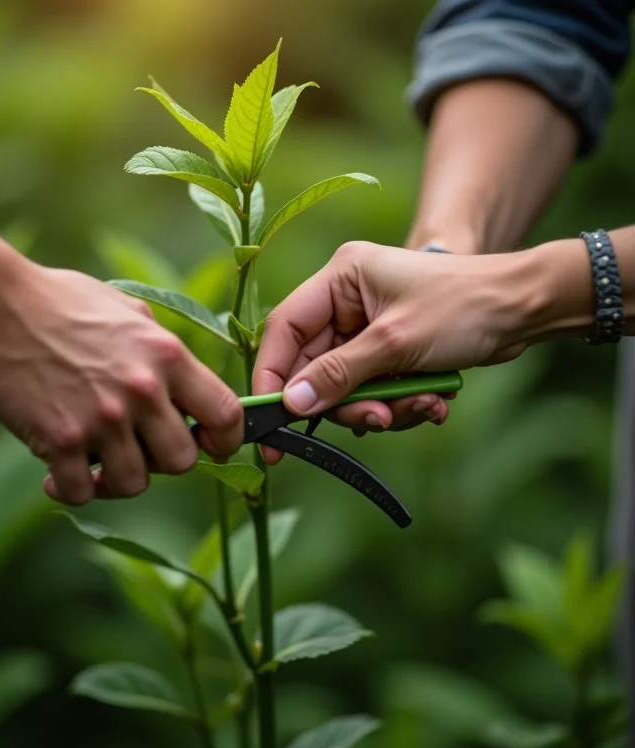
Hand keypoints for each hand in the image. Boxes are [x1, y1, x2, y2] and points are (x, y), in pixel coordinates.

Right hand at [0, 263, 242, 503]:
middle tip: (140, 448)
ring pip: (135, 484)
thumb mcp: (131, 311)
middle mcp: (143, 390)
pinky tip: (59, 476)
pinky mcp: (60, 440)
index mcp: (168, 356)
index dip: (226, 439)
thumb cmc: (63, 303)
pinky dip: (72, 490)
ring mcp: (102, 418)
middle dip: (164, 461)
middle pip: (184, 461)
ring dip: (117, 479)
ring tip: (98, 462)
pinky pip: (81, 492)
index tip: (209, 444)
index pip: (225, 413)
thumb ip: (162, 349)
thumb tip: (183, 380)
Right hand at [253, 241, 531, 461]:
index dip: (272, 376)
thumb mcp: (395, 342)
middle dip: (345, 401)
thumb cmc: (463, 306)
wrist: (525, 308)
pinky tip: (431, 403)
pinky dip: (398, 404)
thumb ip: (338, 375)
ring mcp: (368, 329)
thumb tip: (293, 405)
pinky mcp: (388, 353)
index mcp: (340, 279)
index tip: (269, 419)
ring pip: (346, 386)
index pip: (285, 330)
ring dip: (380, 407)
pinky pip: (374, 390)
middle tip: (376, 420)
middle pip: (315, 367)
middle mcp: (347, 303)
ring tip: (420, 407)